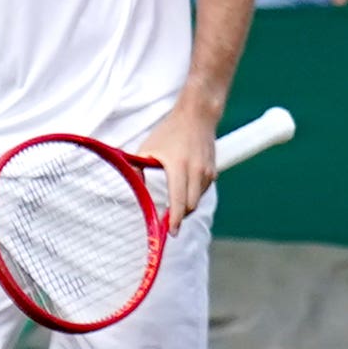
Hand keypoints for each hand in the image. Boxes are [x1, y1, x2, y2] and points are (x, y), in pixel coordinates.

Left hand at [139, 102, 219, 219]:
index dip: (174, 220)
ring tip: (176, 201)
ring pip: (198, 200)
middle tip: (169, 220)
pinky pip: (203, 191)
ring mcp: (208, 172)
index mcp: (178, 166)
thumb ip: (139, 169)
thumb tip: (134, 189)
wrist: (197, 116)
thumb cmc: (170, 131)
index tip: (171, 231)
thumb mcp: (148, 148)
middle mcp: (196, 171)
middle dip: (180, 215)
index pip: (178, 201)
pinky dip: (194, 194)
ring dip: (187, 205)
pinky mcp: (213, 172)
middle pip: (190, 206)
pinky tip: (186, 187)